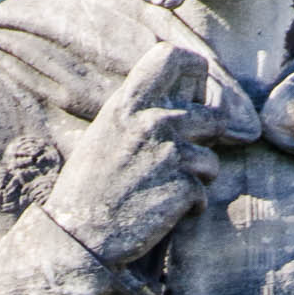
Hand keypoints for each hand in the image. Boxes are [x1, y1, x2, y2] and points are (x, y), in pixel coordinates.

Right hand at [43, 44, 257, 266]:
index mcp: (129, 103)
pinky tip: (161, 214)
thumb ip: (138, 114)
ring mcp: (169, 154)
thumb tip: (180, 102)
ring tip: (164, 192)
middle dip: (206, 142)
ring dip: (196, 180)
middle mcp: (152, 121)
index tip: (197, 91)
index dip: (195, 70)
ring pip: (211, 160)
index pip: (172, 57)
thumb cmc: (89, 189)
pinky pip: (203, 194)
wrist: (80, 237)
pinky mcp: (182, 188)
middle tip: (184, 162)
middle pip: (213, 116)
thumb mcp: (105, 135)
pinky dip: (189, 209)